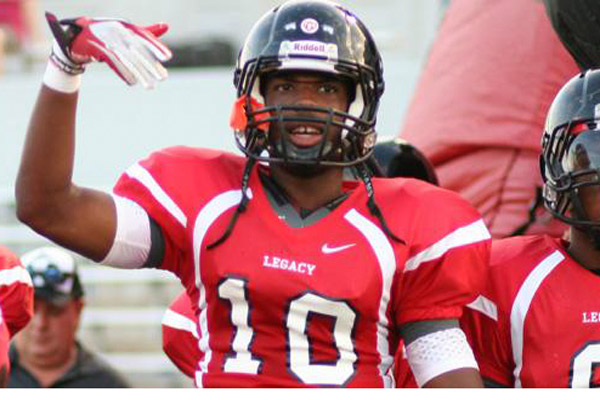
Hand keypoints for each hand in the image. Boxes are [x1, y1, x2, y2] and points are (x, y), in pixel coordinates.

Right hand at [45, 12, 171, 88]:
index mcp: (126, 26)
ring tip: (150, 86)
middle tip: (163, 78)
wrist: (77, 36)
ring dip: (139, 73)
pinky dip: (122, 72)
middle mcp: (118, 32)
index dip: (155, 46)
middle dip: (150, 65)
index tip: (168, 58)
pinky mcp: (98, 49)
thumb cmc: (107, 33)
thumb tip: (167, 25)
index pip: (144, 37)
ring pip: (127, 59)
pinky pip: (113, 62)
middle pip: (137, 51)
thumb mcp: (127, 31)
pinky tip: (132, 82)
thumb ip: (147, 31)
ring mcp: (108, 40)